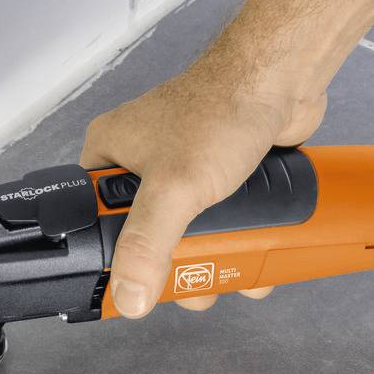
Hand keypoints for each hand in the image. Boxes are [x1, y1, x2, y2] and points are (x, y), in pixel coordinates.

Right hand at [79, 51, 326, 317]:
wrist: (283, 78)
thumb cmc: (222, 108)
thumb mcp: (174, 187)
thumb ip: (148, 244)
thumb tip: (129, 296)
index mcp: (109, 156)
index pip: (91, 221)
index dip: (112, 258)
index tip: (136, 285)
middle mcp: (140, 162)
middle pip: (144, 236)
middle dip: (175, 269)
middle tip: (194, 288)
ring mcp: (181, 169)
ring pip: (186, 233)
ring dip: (212, 262)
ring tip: (233, 278)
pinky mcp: (219, 175)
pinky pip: (220, 221)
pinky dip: (238, 241)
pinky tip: (255, 257)